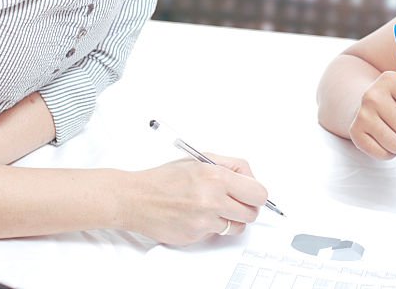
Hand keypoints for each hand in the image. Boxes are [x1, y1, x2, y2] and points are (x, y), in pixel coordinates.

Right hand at [116, 155, 267, 245]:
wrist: (137, 198)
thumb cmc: (165, 178)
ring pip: (237, 227)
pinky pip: (216, 234)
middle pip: (252, 213)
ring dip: (230, 219)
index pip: (258, 192)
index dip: (256, 194)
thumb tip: (250, 178)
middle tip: (235, 202)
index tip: (251, 193)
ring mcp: (204, 220)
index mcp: (216, 176)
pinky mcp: (196, 236)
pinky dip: (211, 227)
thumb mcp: (199, 159)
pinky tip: (196, 215)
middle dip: (247, 207)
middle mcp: (212, 199)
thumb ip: (229, 166)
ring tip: (213, 208)